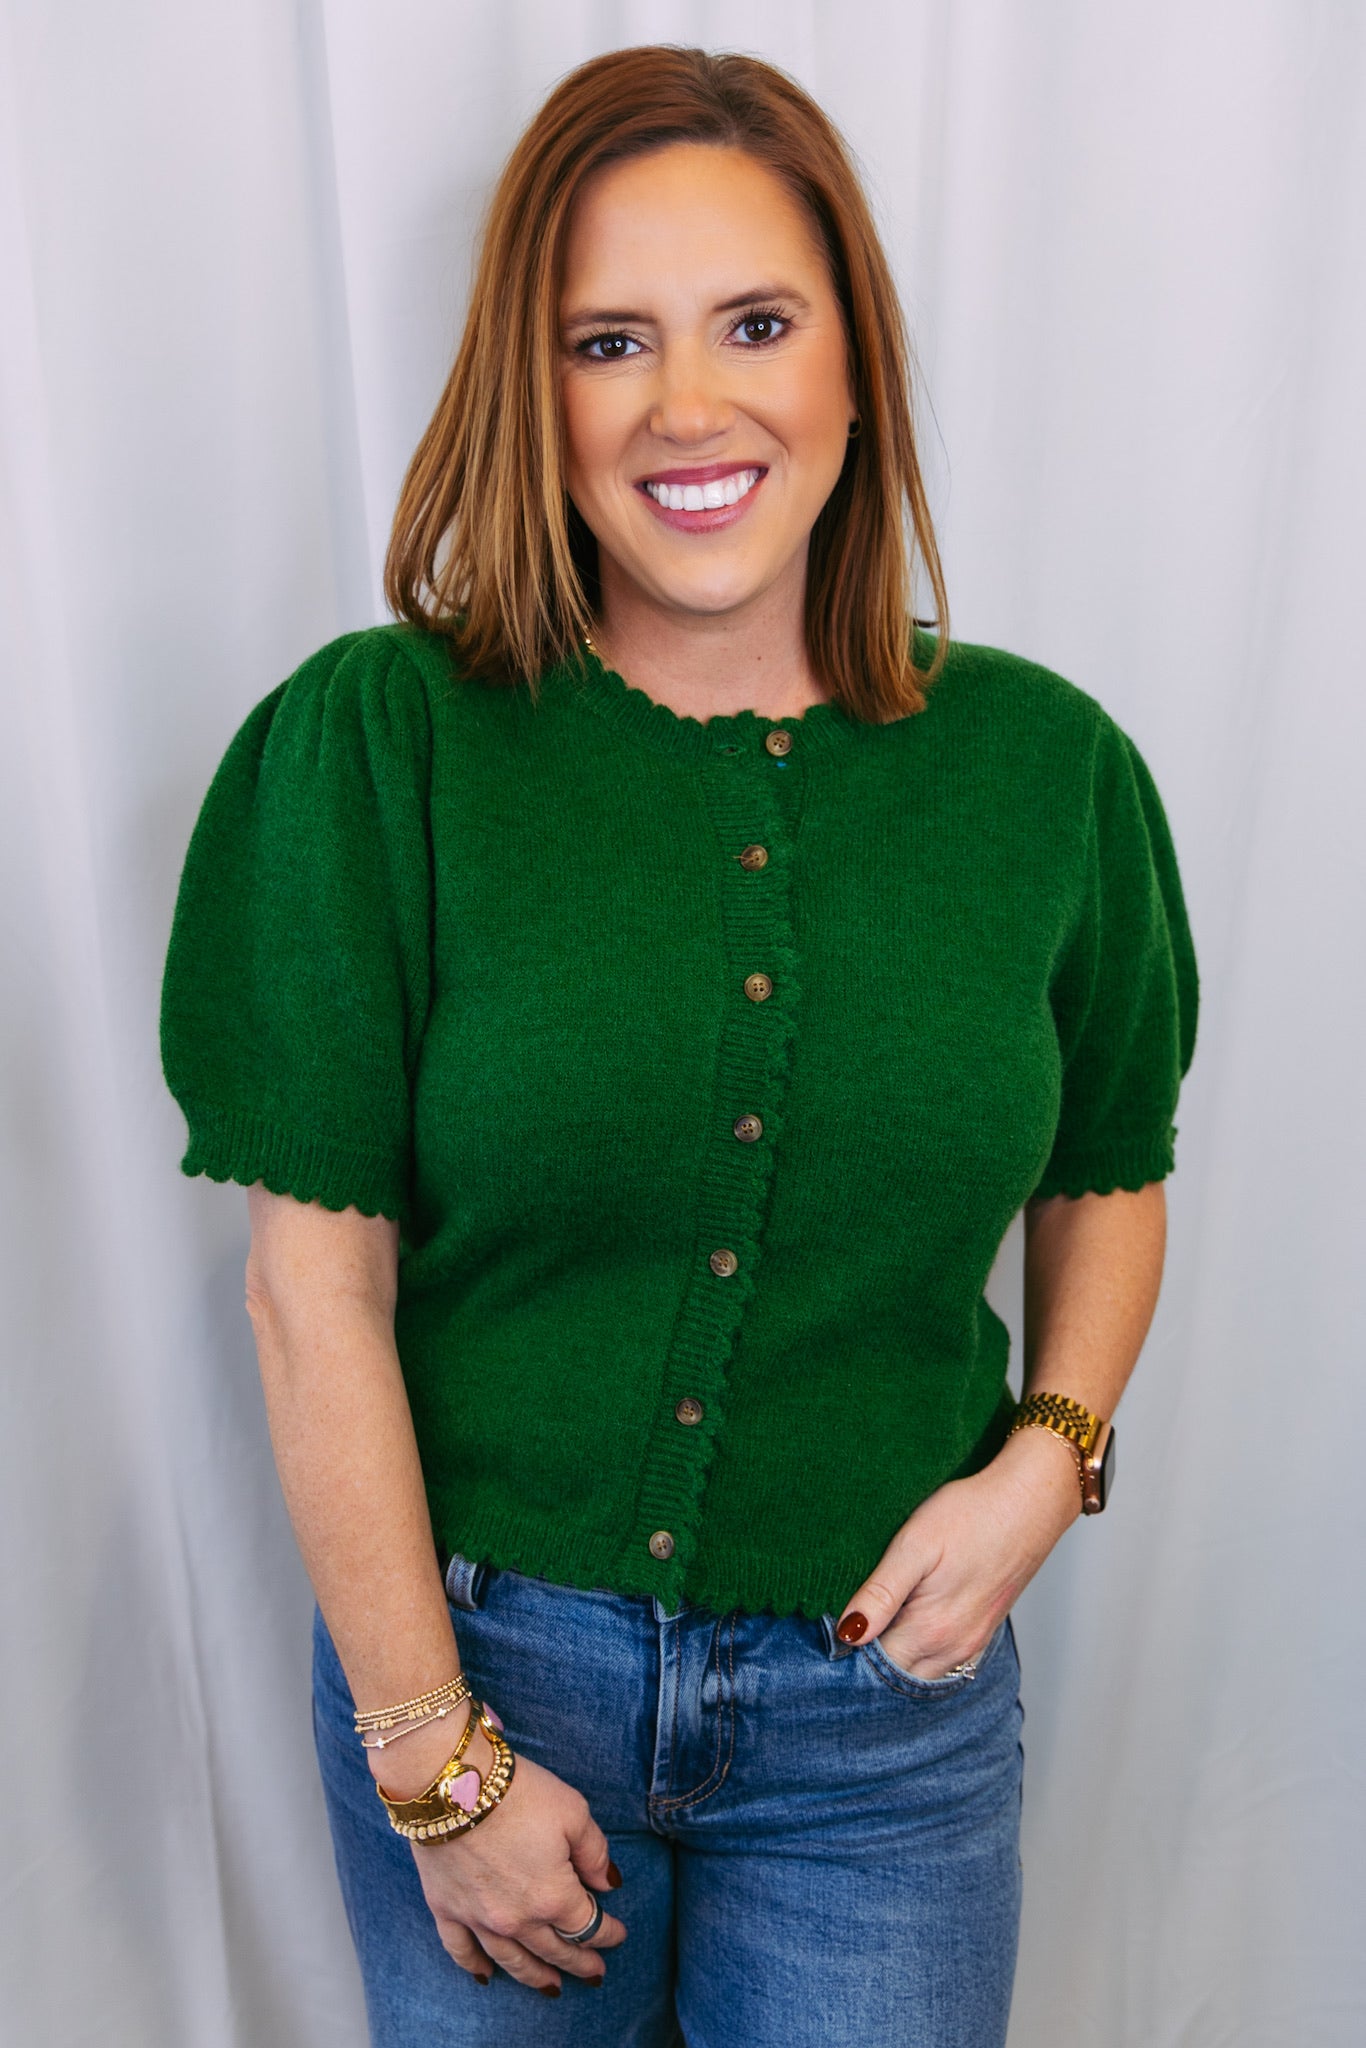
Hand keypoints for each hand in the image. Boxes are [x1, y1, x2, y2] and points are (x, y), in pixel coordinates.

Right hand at [373, 1718, 625, 1992]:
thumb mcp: (574, 1812)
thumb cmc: (519, 1792)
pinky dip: (474, 1967)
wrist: (453, 1784)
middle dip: (579, 1963)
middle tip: (594, 1974)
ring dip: (535, 1976)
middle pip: (555, 1951)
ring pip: (512, 1961)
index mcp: (553, 1897)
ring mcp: (479, 1919)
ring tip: (551, 1987)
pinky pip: (461, 1950)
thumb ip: (595, 1852)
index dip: (608, 1933)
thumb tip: (607, 1883)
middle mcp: (517, 1919)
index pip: (588, 1926)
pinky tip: (485, 1977)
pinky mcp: (446, 1909)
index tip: (618, 1935)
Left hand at [836, 1426, 1082, 1676]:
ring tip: (873, 1624)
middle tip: (844, 1627)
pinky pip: (945, 1662)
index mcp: (931, 1630)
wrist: (1030, 1501)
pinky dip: (921, 1654)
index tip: (828, 1630)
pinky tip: (908, 1626)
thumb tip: (847, 1633)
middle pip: (898, 1675)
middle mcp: (954, 1648)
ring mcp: (973, 1643)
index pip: (875, 1665)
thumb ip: (881, 1594)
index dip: (848, 1650)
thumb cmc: (972, 1514)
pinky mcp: (984, 1631)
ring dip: (895, 1658)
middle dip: (868, 1661)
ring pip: (922, 1672)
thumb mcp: (915, 1545)